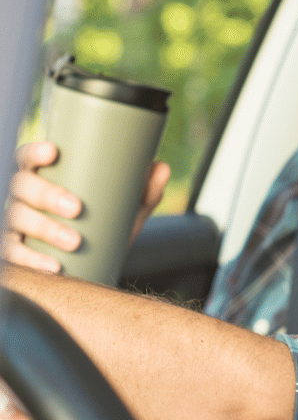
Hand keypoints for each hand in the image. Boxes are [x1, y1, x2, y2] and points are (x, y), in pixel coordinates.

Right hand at [2, 142, 169, 272]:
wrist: (96, 266)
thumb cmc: (104, 224)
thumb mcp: (127, 207)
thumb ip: (145, 189)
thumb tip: (161, 167)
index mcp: (45, 176)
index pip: (28, 157)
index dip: (34, 152)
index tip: (53, 153)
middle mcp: (24, 196)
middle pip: (23, 186)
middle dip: (48, 195)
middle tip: (76, 208)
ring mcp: (17, 223)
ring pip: (17, 218)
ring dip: (45, 229)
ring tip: (75, 241)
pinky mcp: (15, 251)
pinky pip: (13, 254)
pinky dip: (32, 260)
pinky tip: (52, 266)